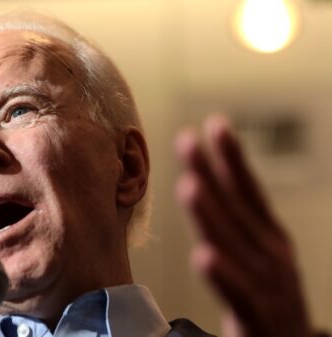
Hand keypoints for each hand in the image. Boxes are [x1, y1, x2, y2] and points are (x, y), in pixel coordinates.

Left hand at [174, 115, 314, 336]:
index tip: (214, 125)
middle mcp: (272, 256)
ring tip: (190, 186)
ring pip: (235, 246)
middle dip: (212, 174)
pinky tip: (204, 257)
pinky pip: (240, 296)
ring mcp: (269, 286)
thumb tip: (200, 182)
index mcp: (270, 238)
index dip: (233, 159)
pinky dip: (224, 276)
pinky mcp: (259, 319)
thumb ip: (231, 224)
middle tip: (187, 140)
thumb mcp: (256, 255)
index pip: (249, 192)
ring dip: (212, 216)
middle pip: (237, 211)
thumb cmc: (268, 299)